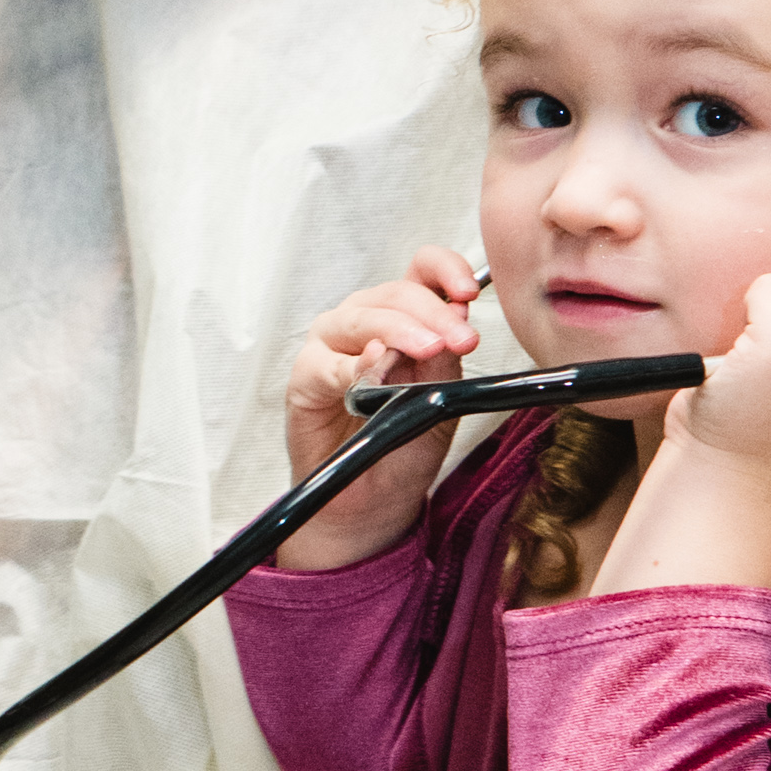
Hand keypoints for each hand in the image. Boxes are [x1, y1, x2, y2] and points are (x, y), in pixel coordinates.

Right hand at [275, 248, 482, 569]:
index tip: (467, 291)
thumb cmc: (404, 446)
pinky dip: (352, 366)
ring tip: (428, 349)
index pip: (420, 271)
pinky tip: (372, 373)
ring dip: (398, 331)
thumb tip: (456, 313)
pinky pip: (327, 364)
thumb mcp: (441, 398)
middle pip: (395, 293)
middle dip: (432, 314)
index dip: (444, 269)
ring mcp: (331, 346)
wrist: (374, 501)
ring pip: (362, 319)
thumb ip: (445, 356)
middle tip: (459, 339)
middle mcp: (364, 322)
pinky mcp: (304, 378)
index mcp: (402, 316)